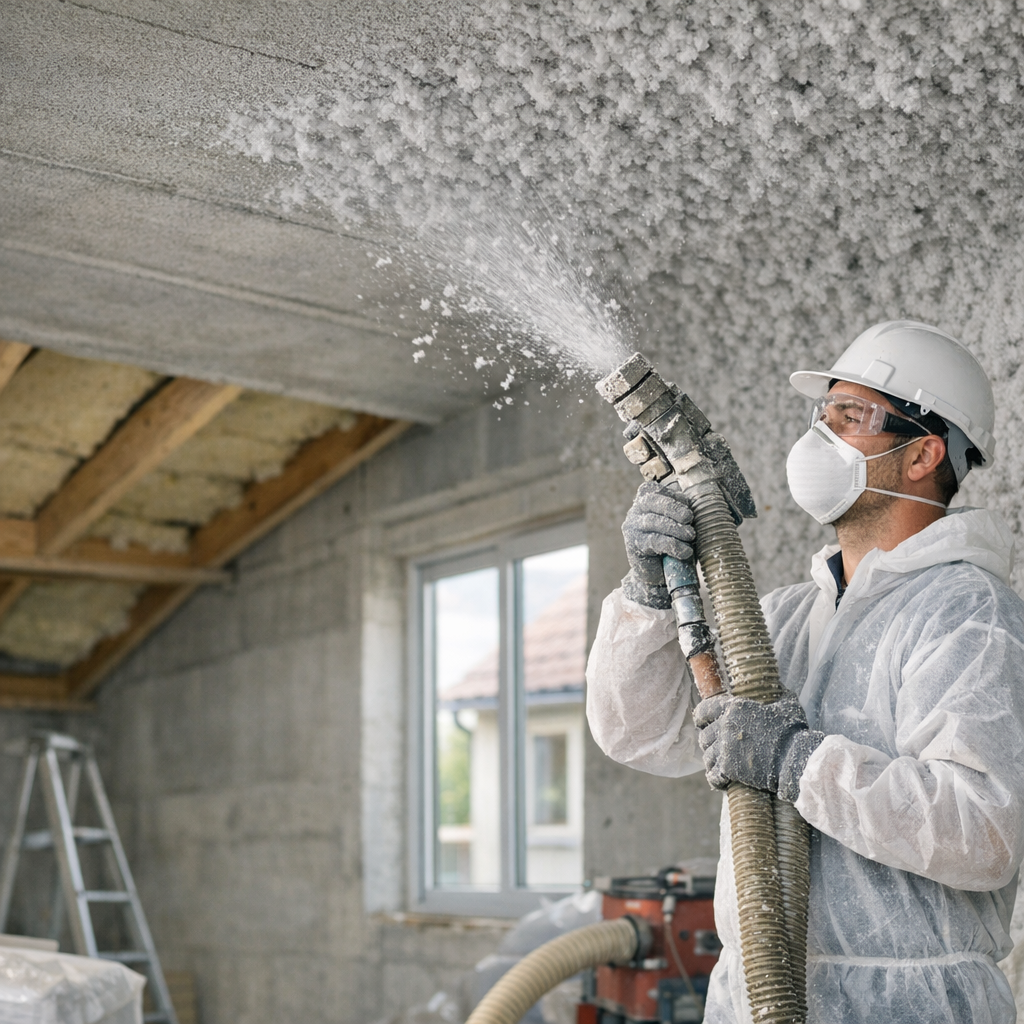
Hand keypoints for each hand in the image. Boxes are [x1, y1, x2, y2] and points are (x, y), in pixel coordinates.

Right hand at [621, 482, 694, 607]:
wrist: (659, 573)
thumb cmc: (672, 543)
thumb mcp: (678, 524)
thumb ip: (681, 513)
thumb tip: (696, 508)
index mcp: (644, 501)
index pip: (653, 489)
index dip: (671, 495)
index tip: (687, 505)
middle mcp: (634, 512)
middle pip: (650, 501)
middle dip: (672, 508)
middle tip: (690, 518)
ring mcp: (632, 528)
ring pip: (652, 521)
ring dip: (675, 528)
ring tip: (691, 536)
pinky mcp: (634, 546)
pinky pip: (654, 541)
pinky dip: (672, 545)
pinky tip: (685, 551)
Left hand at [694, 692, 823, 802]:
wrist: (796, 759)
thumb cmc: (793, 731)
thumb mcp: (786, 704)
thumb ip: (777, 692)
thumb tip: (777, 684)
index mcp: (734, 707)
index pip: (704, 710)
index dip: (701, 717)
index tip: (702, 722)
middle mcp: (725, 726)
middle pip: (705, 736)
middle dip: (710, 742)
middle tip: (718, 747)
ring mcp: (725, 748)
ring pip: (707, 756)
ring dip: (713, 761)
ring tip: (722, 764)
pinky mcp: (728, 769)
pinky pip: (713, 775)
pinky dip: (716, 778)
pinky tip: (722, 779)